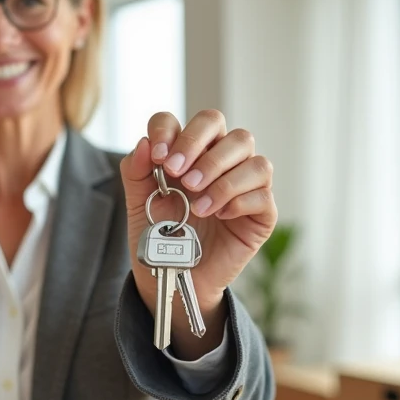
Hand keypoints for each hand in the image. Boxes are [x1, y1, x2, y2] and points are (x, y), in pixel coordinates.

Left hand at [120, 110, 277, 357]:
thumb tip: (145, 142)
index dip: (173, 131)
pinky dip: (239, 201)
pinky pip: (263, 194)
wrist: (172, 278)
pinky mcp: (261, 213)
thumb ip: (136, 171)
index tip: (159, 157)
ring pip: (252, 157)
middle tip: (179, 177)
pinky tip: (219, 216)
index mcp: (189, 152)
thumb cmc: (159, 236)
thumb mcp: (137, 203)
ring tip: (197, 205)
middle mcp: (219, 161)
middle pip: (223, 126)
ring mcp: (244, 185)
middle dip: (199, 147)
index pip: (185, 121)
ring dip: (221, 177)